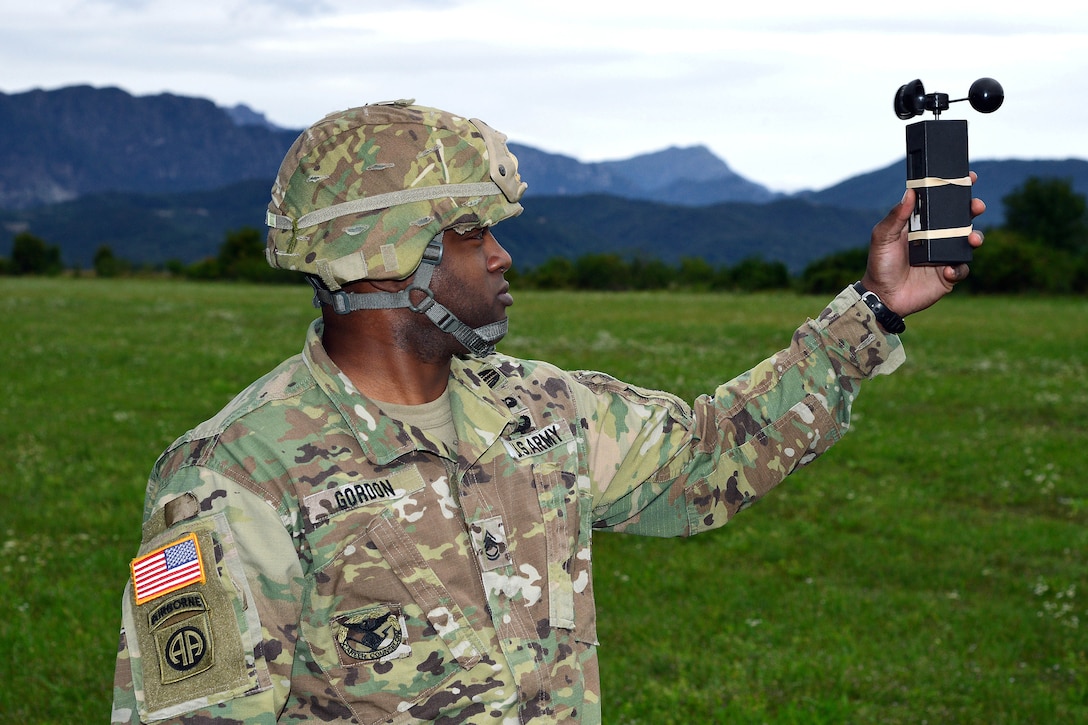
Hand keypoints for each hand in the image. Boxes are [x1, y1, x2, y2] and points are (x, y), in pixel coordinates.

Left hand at [861, 172, 985, 316]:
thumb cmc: (880, 264)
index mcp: (922, 224)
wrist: (883, 296)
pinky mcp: (948, 275)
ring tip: (972, 239)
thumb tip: (909, 192)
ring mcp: (944, 255)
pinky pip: (961, 269)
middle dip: (973, 209)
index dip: (956, 190)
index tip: (969, 177)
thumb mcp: (882, 237)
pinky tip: (946, 270)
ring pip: (969, 242)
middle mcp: (937, 237)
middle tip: (976, 206)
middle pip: (962, 219)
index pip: (942, 203)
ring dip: (976, 237)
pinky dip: (958, 268)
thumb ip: (896, 217)